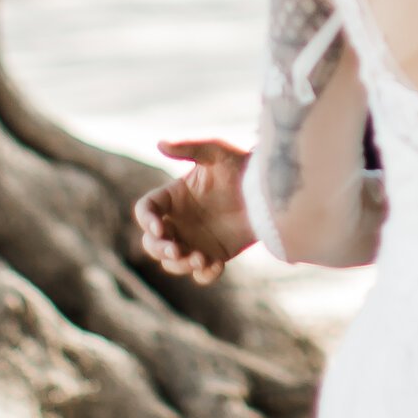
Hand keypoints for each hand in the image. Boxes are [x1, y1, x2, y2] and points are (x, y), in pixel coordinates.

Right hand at [134, 139, 255, 285]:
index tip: (159, 227)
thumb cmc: (242, 165)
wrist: (271, 189)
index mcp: (173, 197)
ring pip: (173, 261)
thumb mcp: (216, 152)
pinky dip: (204, 275)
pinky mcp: (216, 253)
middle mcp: (179, 220)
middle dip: (160, 249)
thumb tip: (159, 143)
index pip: (146, 211)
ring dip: (180, 264)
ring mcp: (196, 239)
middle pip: (152, 243)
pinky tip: (216, 266)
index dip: (146, 220)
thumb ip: (189, 147)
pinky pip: (201, 273)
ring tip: (201, 259)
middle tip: (178, 250)